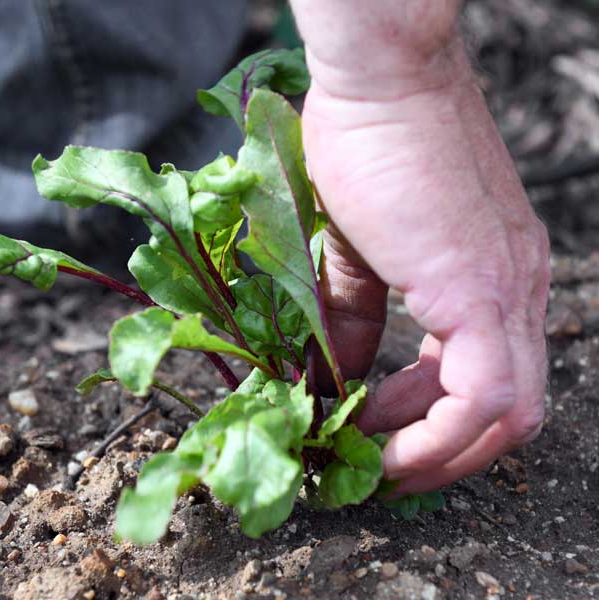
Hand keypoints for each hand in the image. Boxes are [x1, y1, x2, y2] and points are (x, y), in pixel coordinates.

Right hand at [291, 0, 550, 492]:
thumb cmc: (366, 145)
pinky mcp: (479, 286)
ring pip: (510, 416)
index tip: (379, 434)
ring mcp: (507, 289)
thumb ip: (354, 317)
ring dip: (442, 453)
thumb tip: (339, 374)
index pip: (491, 378)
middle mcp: (517, 288)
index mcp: (493, 275)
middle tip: (381, 463)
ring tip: (375, 455)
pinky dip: (437, 434)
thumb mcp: (356, 248)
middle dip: (444, 454)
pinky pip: (482, 395)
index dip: (435, 422)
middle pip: (513, 414)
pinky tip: (381, 436)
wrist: (381, 77)